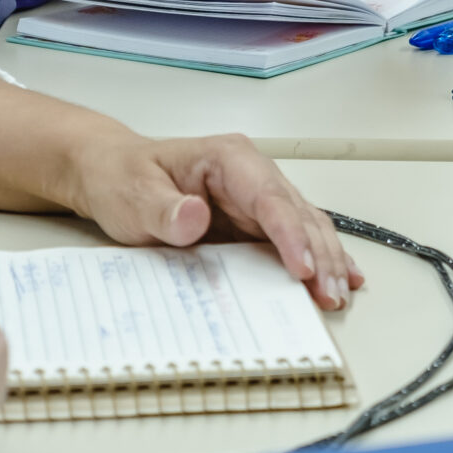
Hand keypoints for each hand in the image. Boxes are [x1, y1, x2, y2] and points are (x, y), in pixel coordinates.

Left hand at [63, 131, 362, 311]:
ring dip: (325, 260)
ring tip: (338, 294)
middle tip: (330, 293)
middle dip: (319, 254)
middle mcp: (252, 174)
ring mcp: (257, 198)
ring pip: (305, 226)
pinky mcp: (254, 221)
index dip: (290, 233)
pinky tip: (341, 276)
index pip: (269, 197)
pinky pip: (295, 237)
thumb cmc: (123, 178)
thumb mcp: (132, 194)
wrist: (111, 174)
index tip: (302, 267)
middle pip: (298, 213)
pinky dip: (319, 257)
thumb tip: (193, 217)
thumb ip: (163, 208)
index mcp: (229, 159)